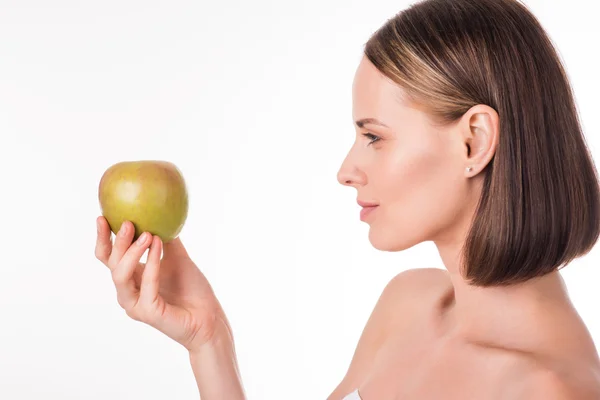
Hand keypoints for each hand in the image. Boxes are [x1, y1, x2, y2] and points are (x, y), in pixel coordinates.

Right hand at [94, 216, 229, 352]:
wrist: (209, 316)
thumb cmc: (192, 289)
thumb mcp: (178, 257)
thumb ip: (166, 239)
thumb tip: (159, 212)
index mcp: (132, 278)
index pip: (108, 257)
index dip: (102, 238)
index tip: (103, 216)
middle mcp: (129, 291)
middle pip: (111, 264)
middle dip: (117, 241)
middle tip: (127, 222)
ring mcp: (135, 304)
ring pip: (121, 275)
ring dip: (132, 252)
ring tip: (147, 234)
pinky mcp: (148, 312)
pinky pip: (146, 284)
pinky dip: (152, 263)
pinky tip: (158, 245)